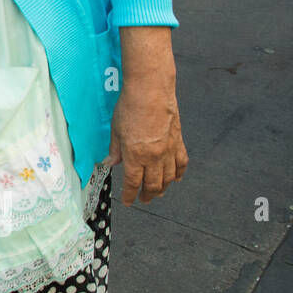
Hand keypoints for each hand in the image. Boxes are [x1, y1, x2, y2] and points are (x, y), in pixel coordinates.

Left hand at [107, 77, 188, 204]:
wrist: (151, 91)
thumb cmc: (130, 107)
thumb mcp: (115, 129)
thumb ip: (115, 149)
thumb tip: (111, 163)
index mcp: (134, 155)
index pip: (132, 182)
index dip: (130, 194)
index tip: (129, 201)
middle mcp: (154, 157)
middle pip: (153, 184)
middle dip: (147, 195)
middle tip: (144, 200)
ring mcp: (169, 150)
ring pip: (169, 178)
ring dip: (163, 188)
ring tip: (157, 193)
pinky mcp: (179, 142)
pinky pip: (181, 163)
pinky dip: (179, 173)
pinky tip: (176, 178)